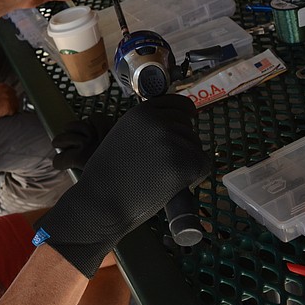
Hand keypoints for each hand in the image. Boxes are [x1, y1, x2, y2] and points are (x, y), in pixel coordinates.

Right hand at [0, 83, 18, 122]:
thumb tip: (3, 100)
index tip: (7, 104)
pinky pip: (13, 113)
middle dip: (12, 105)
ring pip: (16, 107)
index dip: (10, 100)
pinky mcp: (8, 107)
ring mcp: (9, 98)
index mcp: (3, 86)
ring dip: (10, 110)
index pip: (13, 92)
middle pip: (16, 99)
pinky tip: (0, 114)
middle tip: (5, 110)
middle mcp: (7, 90)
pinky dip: (8, 115)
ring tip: (1, 113)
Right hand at [33, 95, 211, 276]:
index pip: (177, 103)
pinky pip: (203, 165)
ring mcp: (172, 141)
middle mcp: (158, 122)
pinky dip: (194, 177)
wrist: (101, 201)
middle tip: (161, 165)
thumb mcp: (121, 135)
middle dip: (182, 144)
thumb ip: (144, 128)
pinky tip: (173, 184)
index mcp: (141, 112)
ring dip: (186, 162)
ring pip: (196, 147)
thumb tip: (172, 127)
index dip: (184, 115)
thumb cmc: (107, 175)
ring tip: (160, 177)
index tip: (187, 121)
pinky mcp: (183, 163)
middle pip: (188, 127)